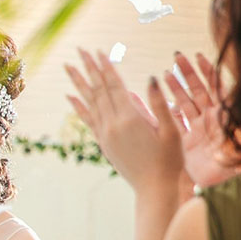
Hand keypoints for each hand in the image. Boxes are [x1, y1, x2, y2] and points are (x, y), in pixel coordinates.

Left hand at [65, 48, 182, 194]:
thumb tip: (151, 78)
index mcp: (131, 119)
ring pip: (89, 102)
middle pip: (98, 90)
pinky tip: (70, 96)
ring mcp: (105, 134)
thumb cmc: (169, 161)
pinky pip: (87, 119)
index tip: (99, 51)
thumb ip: (159, 104)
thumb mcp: (171, 131)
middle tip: (79, 49)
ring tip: (69, 67)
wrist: (154, 189)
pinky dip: (79, 106)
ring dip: (79, 82)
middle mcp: (112, 125)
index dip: (106, 67)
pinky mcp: (103, 143)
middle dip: (89, 68)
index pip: (114, 85)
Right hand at [162, 52, 240, 188]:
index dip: (209, 73)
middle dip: (188, 73)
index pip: (217, 89)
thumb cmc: (232, 168)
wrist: (214, 188)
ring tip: (166, 72)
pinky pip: (172, 120)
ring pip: (184, 102)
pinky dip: (163, 108)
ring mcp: (196, 129)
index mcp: (224, 118)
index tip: (199, 56)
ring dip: (175, 86)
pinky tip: (157, 97)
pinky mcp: (183, 140)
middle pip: (198, 91)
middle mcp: (210, 120)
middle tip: (177, 56)